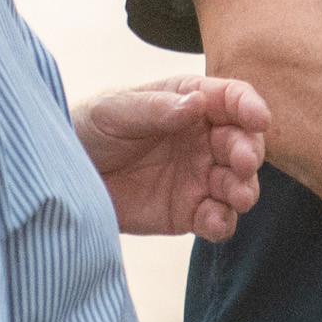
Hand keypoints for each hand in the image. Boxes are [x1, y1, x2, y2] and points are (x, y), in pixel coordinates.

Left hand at [77, 75, 269, 240]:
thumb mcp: (115, 110)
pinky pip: (217, 219)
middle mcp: (203, 140)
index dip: (249, 106)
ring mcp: (200, 178)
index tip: (258, 118)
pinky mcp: (190, 213)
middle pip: (243, 143)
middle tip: (243, 162)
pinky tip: (212, 221)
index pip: (232, 100)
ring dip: (244, 189)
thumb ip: (156, 108)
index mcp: (191, 104)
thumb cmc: (90, 128)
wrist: (63, 176)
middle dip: (249, 152)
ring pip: (239, 184)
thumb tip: (197, 104)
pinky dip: (222, 222)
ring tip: (236, 196)